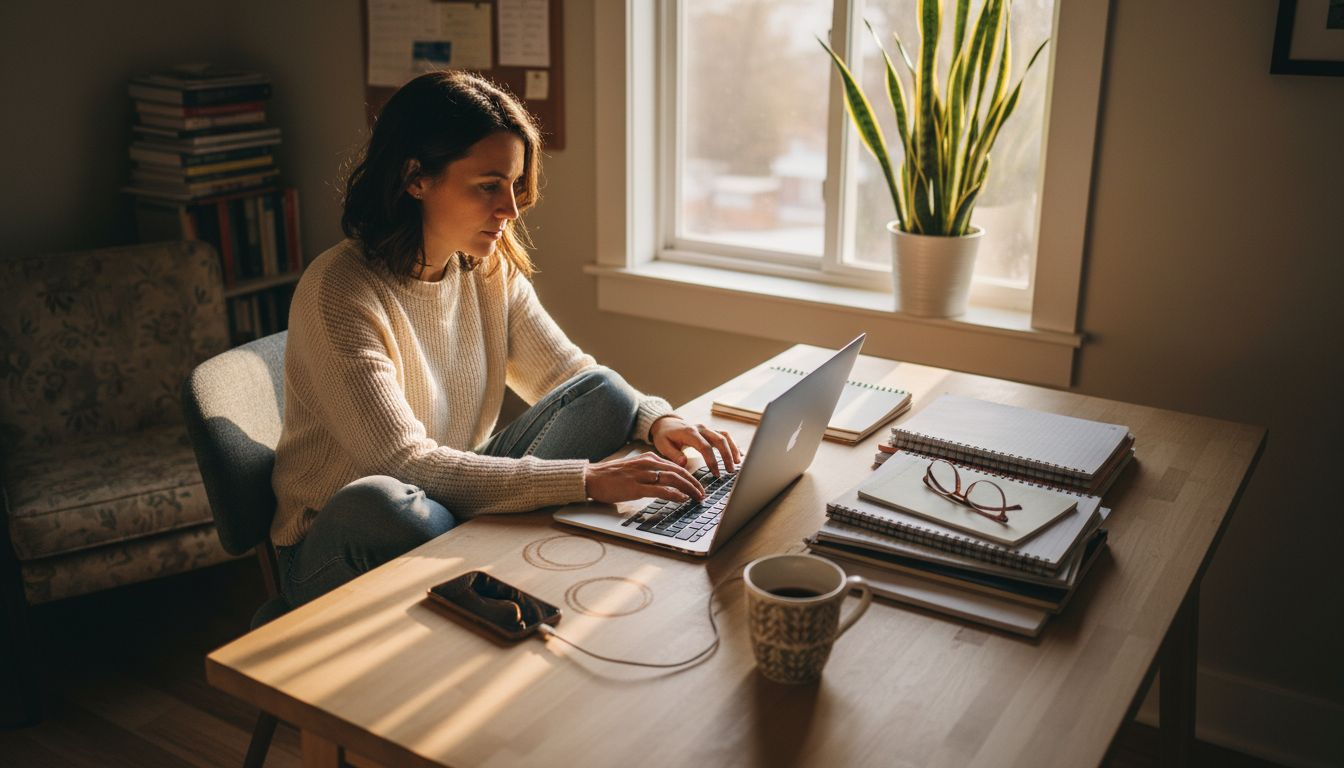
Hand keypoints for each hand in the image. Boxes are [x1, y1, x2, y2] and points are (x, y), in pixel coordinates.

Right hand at [584, 452, 704, 503]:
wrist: (591, 478)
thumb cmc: (612, 476)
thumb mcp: (635, 468)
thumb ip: (651, 472)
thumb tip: (667, 483)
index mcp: (649, 458)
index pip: (676, 466)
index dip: (690, 477)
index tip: (698, 486)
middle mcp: (648, 463)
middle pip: (679, 472)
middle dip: (694, 483)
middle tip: (703, 494)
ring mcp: (642, 475)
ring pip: (673, 480)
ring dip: (689, 489)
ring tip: (697, 497)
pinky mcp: (636, 487)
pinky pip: (660, 490)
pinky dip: (674, 494)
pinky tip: (682, 499)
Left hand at [648, 415, 741, 475]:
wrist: (666, 424)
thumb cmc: (665, 436)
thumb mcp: (663, 445)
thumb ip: (673, 455)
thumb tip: (684, 463)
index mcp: (690, 433)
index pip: (705, 447)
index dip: (712, 460)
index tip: (716, 474)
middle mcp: (701, 429)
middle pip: (719, 439)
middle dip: (727, 455)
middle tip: (730, 471)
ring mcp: (707, 429)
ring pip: (725, 436)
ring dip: (733, 449)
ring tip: (738, 463)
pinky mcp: (710, 431)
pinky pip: (725, 436)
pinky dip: (733, 444)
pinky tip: (739, 455)